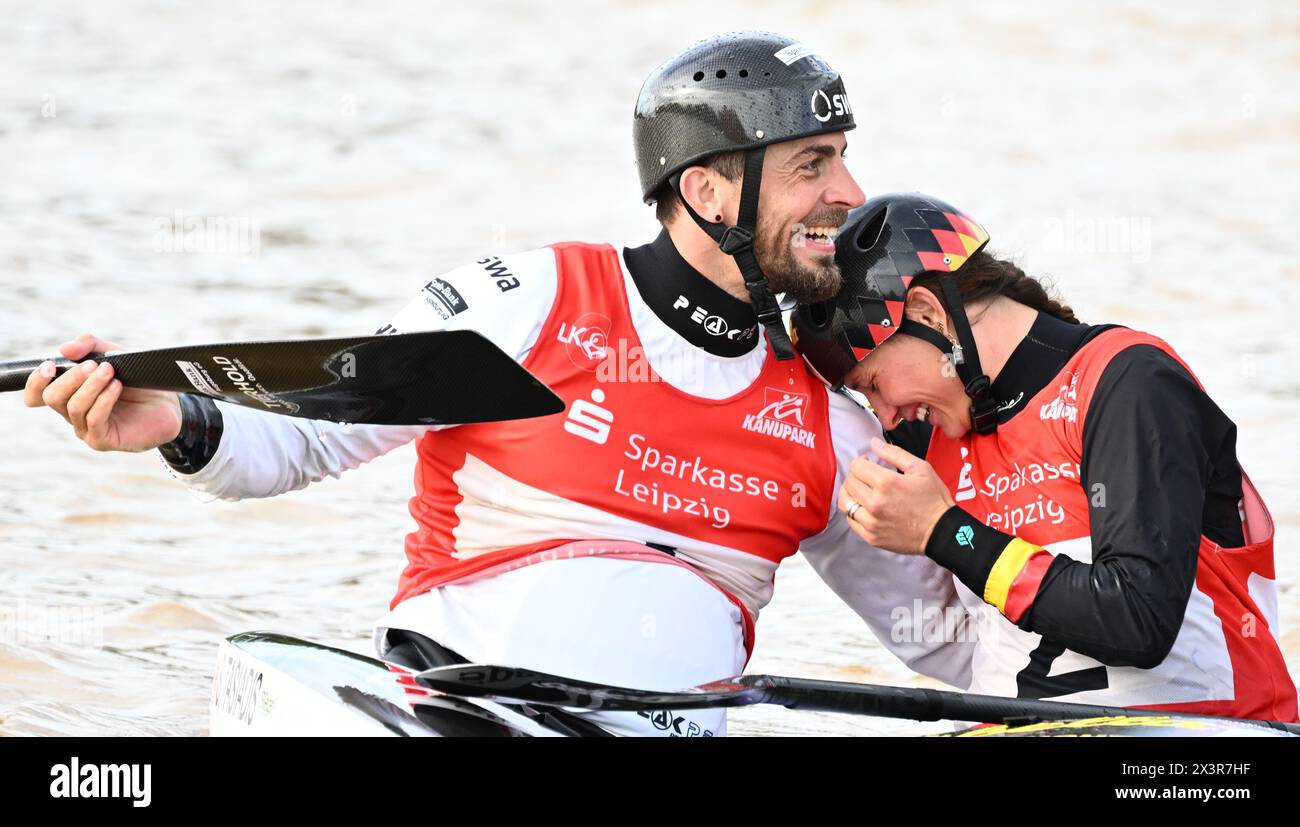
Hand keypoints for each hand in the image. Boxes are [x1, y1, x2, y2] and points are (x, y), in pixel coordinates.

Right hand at [23, 333, 182, 452]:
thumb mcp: (114, 355)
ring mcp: (86, 429)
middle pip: (53, 397)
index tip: (50, 365)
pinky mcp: (103, 440)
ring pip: (73, 407)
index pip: (36, 395)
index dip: (36, 381)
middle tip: (95, 365)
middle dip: (72, 378)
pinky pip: (94, 419)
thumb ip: (90, 346)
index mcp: (69, 395)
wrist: (169, 403)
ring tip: (111, 372)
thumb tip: (64, 348)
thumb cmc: (137, 380)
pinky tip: (117, 387)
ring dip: (92, 386)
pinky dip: (104, 400)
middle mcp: (73, 414)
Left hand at [839, 436, 955, 554]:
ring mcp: (871, 521)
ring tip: (860, 491)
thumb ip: (894, 453)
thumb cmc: (934, 500)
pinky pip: (850, 520)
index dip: (861, 461)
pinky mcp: (871, 537)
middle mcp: (875, 502)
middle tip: (866, 477)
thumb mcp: (920, 469)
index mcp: (886, 483)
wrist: (942, 532)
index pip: (856, 466)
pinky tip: (863, 507)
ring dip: (850, 493)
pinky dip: (853, 511)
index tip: (867, 463)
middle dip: (856, 476)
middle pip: (849, 483)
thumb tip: (873, 443)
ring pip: (844, 502)